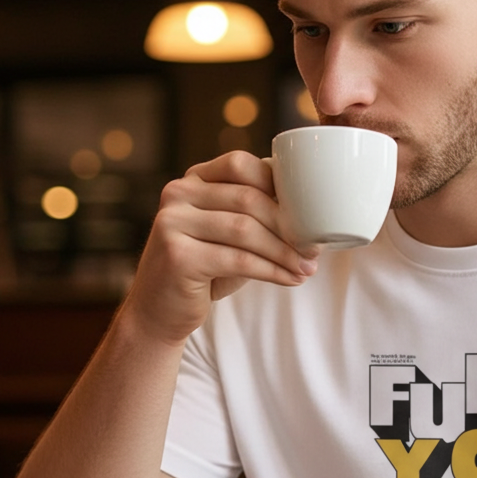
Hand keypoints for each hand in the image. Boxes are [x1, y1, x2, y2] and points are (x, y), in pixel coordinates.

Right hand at [125, 151, 318, 344]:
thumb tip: (312, 208)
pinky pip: (239, 260)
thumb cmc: (206, 270)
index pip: (242, 165)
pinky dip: (272, 271)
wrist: (160, 311)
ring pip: (245, 230)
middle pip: (248, 199)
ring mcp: (173, 223)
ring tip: (308, 268)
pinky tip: (291, 280)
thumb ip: (256, 213)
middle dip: (289, 226)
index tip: (309, 214)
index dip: (280, 187)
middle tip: (315, 249)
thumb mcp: (230, 235)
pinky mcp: (177, 256)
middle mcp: (178, 194)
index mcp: (193, 180)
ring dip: (284, 252)